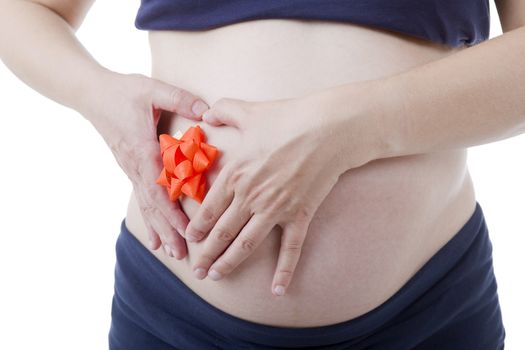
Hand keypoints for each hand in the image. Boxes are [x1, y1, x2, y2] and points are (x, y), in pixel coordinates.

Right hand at [79, 69, 209, 258]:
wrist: (91, 94)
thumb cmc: (123, 91)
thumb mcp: (153, 90)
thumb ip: (180, 99)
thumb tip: (207, 112)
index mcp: (144, 150)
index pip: (159, 188)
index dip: (172, 212)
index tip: (186, 231)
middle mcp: (136, 167)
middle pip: (153, 206)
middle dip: (168, 231)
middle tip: (182, 255)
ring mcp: (132, 170)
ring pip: (146, 206)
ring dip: (159, 231)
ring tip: (171, 254)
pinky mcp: (131, 169)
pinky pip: (142, 198)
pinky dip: (150, 219)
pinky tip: (155, 237)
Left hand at [185, 91, 379, 295]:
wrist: (328, 129)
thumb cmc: (287, 118)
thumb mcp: (249, 111)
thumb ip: (223, 110)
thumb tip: (207, 111)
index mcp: (235, 175)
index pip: (207, 210)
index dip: (195, 229)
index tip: (189, 240)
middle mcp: (250, 197)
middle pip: (221, 233)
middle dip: (206, 254)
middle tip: (197, 270)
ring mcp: (274, 209)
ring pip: (246, 245)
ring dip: (229, 264)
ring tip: (217, 277)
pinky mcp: (299, 215)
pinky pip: (290, 249)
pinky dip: (284, 271)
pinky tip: (278, 290)